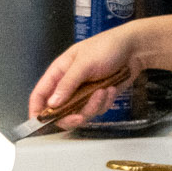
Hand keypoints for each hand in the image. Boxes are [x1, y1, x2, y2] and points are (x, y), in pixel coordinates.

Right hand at [29, 26, 143, 128]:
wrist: (135, 49)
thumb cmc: (107, 47)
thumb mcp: (84, 63)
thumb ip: (68, 83)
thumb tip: (52, 103)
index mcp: (58, 73)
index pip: (40, 95)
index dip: (37, 110)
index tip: (39, 123)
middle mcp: (69, 85)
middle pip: (59, 111)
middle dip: (69, 117)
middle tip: (80, 117)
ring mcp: (84, 93)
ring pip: (80, 113)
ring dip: (93, 106)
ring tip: (104, 90)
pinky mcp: (99, 97)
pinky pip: (97, 109)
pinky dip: (105, 102)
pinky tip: (112, 88)